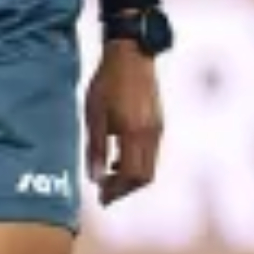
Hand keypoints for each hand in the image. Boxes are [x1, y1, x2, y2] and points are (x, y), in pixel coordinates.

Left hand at [84, 45, 163, 206]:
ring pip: (150, 166)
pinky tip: (119, 158)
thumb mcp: (94, 116)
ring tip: (109, 178)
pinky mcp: (158, 123)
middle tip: (106, 194)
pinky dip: (137, 163)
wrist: (132, 55)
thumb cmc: (108, 83)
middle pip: (145, 176)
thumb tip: (96, 178)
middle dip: (125, 189)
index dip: (117, 191)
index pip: (132, 175)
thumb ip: (96, 149)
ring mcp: (158, 129)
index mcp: (134, 133)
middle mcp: (151, 134)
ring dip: (131, 177)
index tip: (102, 198)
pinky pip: (151, 153)